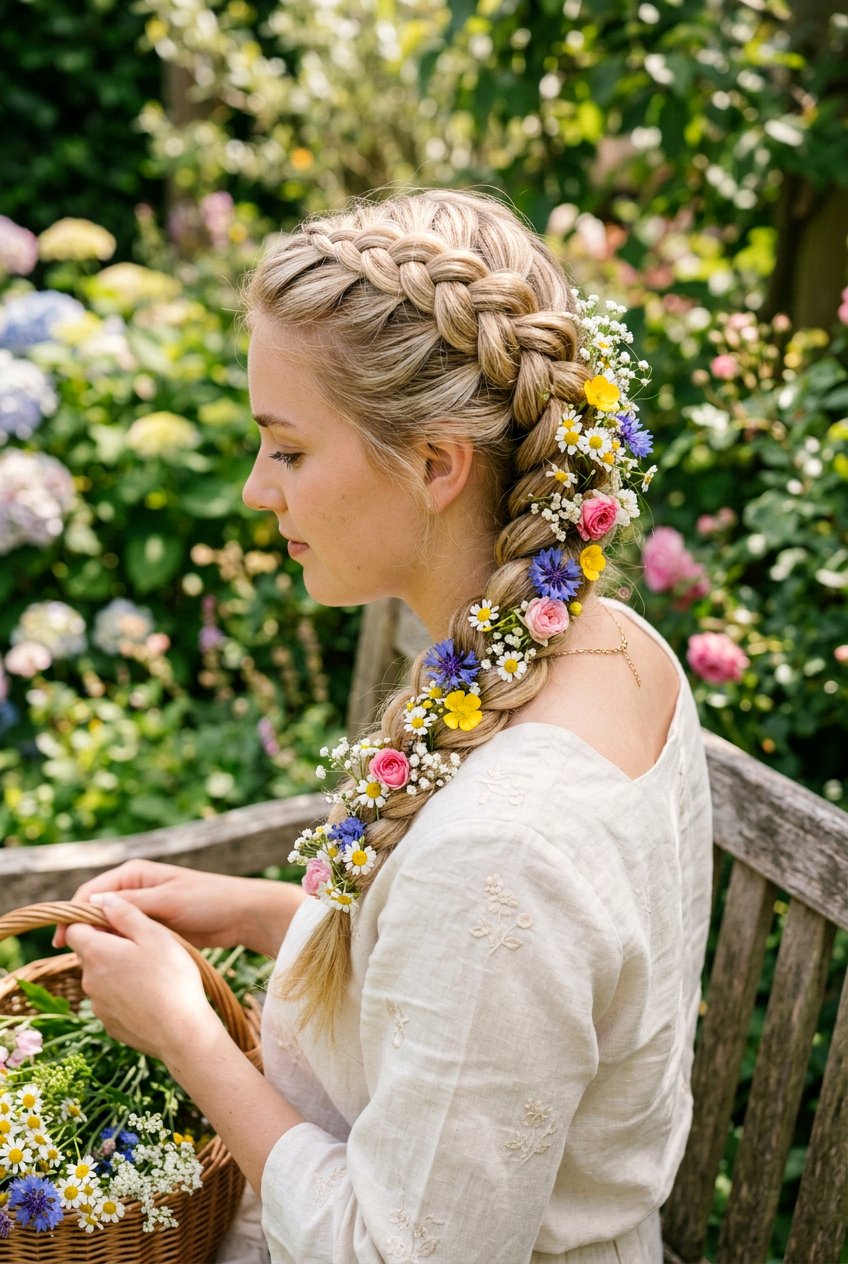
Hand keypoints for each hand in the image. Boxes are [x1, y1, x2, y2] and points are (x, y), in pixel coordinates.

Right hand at [53, 860, 306, 957]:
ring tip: (92, 965)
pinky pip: (127, 937)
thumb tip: (92, 904)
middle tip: (77, 958)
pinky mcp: (153, 926)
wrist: (241, 914)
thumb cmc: (207, 899)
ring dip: (102, 942)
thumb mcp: (166, 901)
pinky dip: (118, 948)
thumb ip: (130, 903)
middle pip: (97, 910)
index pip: (91, 893)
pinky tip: (112, 966)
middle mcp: (134, 888)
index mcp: (134, 873)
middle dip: (86, 931)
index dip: (73, 914)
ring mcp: (143, 908)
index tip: (62, 940)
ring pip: (110, 927)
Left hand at [63, 894, 218, 1062]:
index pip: (74, 929)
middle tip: (143, 945)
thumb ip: (125, 913)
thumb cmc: (171, 978)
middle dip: (109, 945)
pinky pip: (112, 1001)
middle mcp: (89, 980)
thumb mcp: (153, 934)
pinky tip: (151, 996)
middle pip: (89, 953)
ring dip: (118, 970)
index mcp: (96, 953)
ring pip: (101, 977)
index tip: (117, 921)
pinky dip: (126, 994)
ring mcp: (98, 1006)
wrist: (182, 1032)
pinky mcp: (110, 1024)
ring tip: (152, 973)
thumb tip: (102, 899)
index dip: (93, 921)